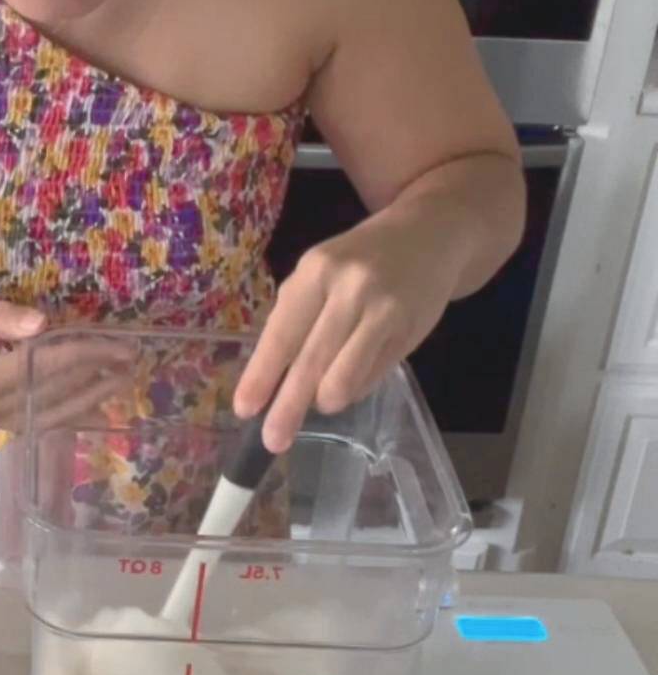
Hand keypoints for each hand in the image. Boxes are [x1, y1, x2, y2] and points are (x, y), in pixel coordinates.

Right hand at [0, 290, 133, 433]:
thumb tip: (43, 324)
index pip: (44, 366)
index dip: (86, 354)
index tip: (119, 346)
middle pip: (52, 395)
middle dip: (96, 378)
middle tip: (132, 364)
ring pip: (48, 415)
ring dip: (87, 400)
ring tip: (121, 385)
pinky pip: (34, 421)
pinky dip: (66, 413)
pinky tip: (92, 407)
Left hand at [233, 214, 462, 451]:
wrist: (430, 234)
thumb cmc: (362, 258)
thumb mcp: (322, 271)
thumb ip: (298, 316)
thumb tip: (270, 379)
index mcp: (316, 270)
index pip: (282, 333)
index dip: (262, 375)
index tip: (244, 409)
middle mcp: (349, 288)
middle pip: (310, 362)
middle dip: (288, 408)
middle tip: (274, 441)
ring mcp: (383, 310)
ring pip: (343, 379)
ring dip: (326, 401)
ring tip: (323, 400)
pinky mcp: (409, 331)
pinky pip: (372, 378)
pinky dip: (356, 387)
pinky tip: (355, 373)